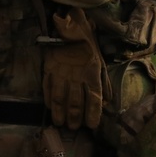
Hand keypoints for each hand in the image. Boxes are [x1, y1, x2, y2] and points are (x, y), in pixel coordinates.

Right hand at [42, 8, 110, 129]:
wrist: (71, 28)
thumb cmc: (88, 47)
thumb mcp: (101, 63)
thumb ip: (104, 84)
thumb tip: (107, 102)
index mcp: (92, 76)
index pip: (93, 101)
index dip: (92, 115)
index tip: (91, 125)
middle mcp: (77, 78)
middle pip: (75, 104)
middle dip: (74, 119)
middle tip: (73, 128)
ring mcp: (61, 75)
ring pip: (59, 100)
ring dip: (60, 114)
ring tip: (60, 123)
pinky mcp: (49, 71)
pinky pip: (48, 89)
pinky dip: (49, 101)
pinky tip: (50, 108)